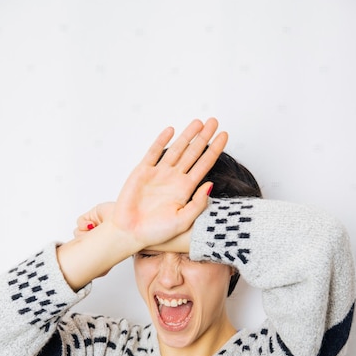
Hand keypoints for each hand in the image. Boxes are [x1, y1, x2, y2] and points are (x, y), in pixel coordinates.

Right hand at [75, 118, 227, 251]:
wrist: (131, 233)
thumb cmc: (156, 232)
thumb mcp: (182, 221)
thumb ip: (197, 204)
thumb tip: (210, 185)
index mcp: (185, 189)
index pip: (204, 165)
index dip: (215, 150)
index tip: (224, 136)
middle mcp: (174, 179)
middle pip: (193, 153)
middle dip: (204, 137)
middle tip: (214, 121)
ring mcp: (158, 173)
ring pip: (176, 149)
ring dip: (187, 136)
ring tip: (199, 122)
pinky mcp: (142, 171)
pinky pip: (153, 153)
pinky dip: (162, 141)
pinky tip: (172, 131)